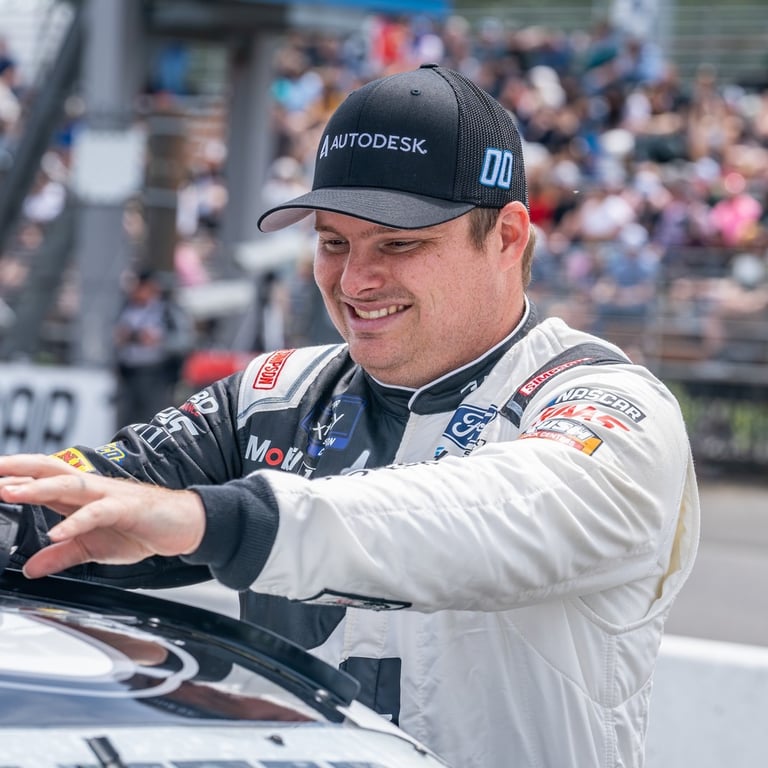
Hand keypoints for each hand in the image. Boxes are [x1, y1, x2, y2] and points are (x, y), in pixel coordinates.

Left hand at [0, 454, 204, 578]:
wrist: (183, 525)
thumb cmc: (142, 529)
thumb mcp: (93, 547)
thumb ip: (61, 555)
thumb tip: (30, 568)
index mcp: (82, 496)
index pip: (42, 479)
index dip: (15, 476)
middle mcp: (92, 489)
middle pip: (50, 470)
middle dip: (18, 468)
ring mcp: (110, 496)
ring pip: (69, 486)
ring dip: (37, 488)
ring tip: (10, 492)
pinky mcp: (126, 508)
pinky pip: (96, 514)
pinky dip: (75, 522)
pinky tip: (57, 533)